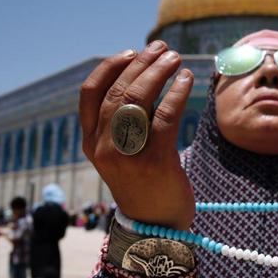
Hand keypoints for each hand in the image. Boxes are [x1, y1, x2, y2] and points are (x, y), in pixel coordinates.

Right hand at [79, 41, 194, 228]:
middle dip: (143, 64)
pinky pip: (166, 115)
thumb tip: (145, 79)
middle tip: (164, 49)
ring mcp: (127, 154)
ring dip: (159, 72)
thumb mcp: (122, 154)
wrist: (155, 227)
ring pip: (138, 99)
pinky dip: (178, 92)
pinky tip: (187, 79)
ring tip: (176, 58)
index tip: (131, 52)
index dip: (109, 67)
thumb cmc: (143, 184)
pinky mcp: (155, 160)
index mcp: (90, 142)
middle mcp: (103, 146)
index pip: (90, 95)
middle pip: (118, 92)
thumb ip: (125, 122)